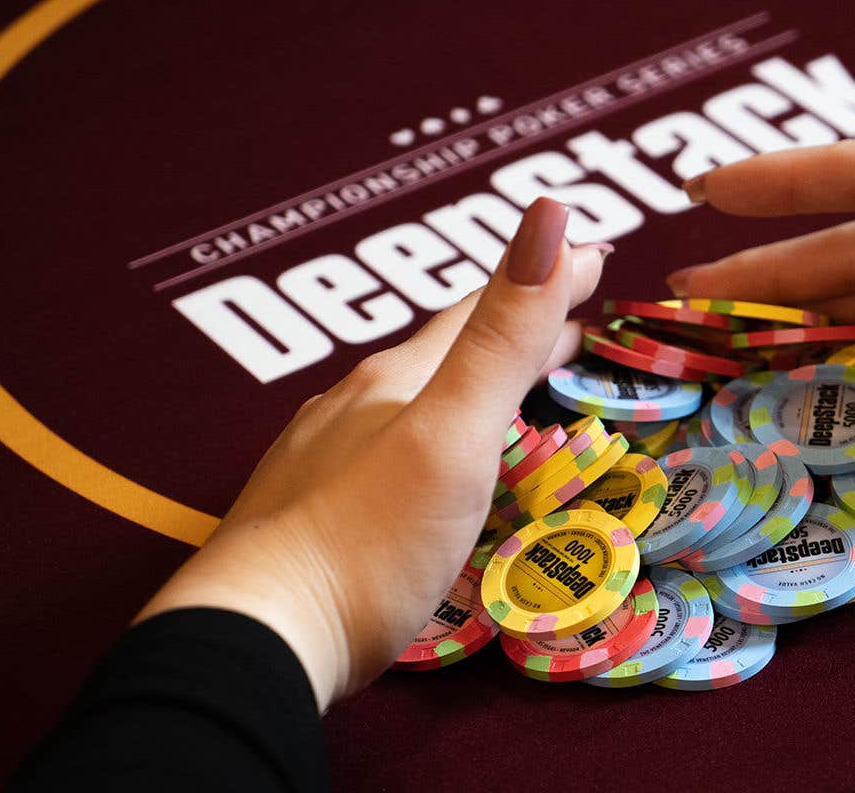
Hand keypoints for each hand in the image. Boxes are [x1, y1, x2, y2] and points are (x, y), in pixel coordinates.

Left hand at [137, 198, 608, 704]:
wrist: (257, 640)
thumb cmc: (364, 541)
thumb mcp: (452, 435)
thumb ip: (502, 338)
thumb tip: (550, 214)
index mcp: (394, 383)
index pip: (481, 312)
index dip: (544, 282)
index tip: (597, 257)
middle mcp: (351, 410)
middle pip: (443, 355)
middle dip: (508, 334)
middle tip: (568, 322)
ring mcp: (320, 464)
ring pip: (405, 404)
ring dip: (463, 389)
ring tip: (501, 392)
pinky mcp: (305, 521)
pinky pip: (379, 457)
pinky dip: (423, 442)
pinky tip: (416, 470)